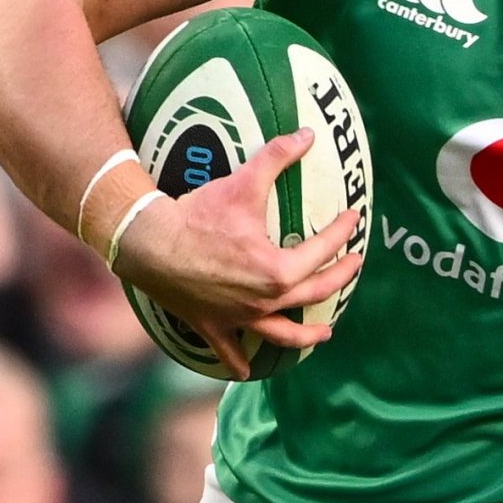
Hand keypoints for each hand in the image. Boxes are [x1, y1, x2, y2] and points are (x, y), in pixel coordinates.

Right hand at [110, 129, 362, 379]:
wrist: (149, 243)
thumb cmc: (198, 215)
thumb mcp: (243, 183)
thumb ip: (278, 156)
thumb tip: (308, 133)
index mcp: (278, 270)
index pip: (324, 249)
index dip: (343, 231)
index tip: (353, 219)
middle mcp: (265, 301)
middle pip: (315, 293)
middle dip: (340, 279)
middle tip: (353, 266)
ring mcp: (239, 319)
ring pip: (283, 335)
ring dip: (307, 335)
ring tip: (325, 334)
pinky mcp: (213, 327)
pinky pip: (231, 352)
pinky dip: (241, 362)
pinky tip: (249, 369)